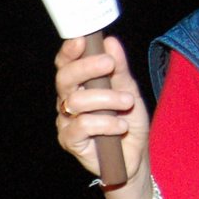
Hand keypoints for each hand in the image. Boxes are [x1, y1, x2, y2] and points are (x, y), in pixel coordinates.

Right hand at [54, 35, 151, 184]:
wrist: (134, 158)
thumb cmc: (128, 123)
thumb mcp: (129, 91)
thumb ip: (120, 69)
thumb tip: (110, 42)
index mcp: (79, 85)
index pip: (66, 64)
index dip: (69, 51)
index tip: (82, 40)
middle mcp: (67, 101)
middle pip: (64, 78)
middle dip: (86, 67)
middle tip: (108, 64)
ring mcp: (66, 121)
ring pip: (76, 101)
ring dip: (107, 99)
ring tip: (127, 102)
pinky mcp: (70, 141)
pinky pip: (82, 126)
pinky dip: (106, 123)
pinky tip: (121, 126)